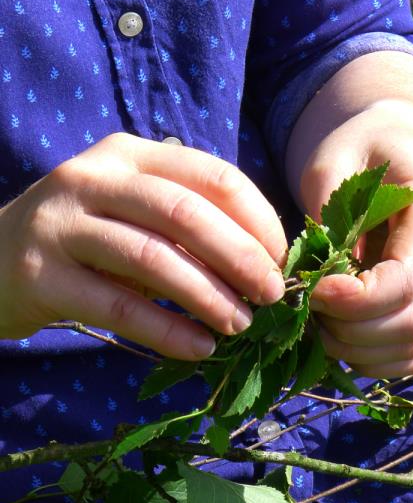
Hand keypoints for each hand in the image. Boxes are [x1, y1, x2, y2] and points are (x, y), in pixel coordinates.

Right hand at [0, 133, 286, 358]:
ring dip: (207, 296)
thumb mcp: (134, 214)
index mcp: (130, 154)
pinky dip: (165, 330)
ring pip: (152, 257)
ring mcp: (61, 224)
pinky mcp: (40, 275)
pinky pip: (117, 306)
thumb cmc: (85, 240)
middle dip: (240, 256)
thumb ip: (188, 223)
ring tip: (240, 326)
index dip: (258, 219)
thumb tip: (268, 261)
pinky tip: (197, 348)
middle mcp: (93, 178)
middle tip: (271, 296)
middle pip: (185, 213)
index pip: (212, 175)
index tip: (282, 260)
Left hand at [298, 107, 412, 377]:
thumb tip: (323, 271)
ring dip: (360, 349)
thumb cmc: (359, 149)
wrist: (392, 148)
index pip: (409, 277)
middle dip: (354, 329)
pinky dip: (376, 361)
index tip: (313, 290)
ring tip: (320, 325)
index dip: (358, 298)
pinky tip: (342, 341)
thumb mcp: (333, 159)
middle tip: (310, 312)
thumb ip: (329, 209)